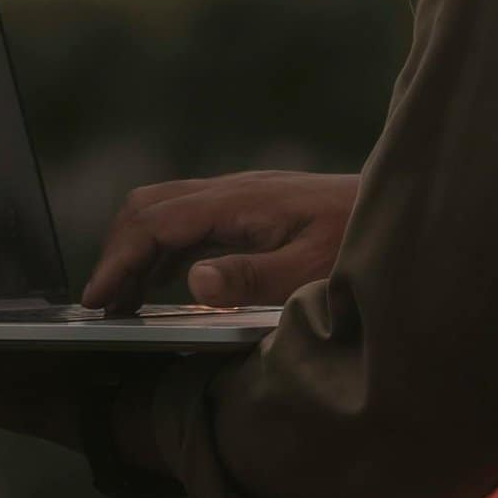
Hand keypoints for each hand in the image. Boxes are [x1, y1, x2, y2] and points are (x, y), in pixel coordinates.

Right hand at [84, 170, 358, 313]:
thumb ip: (252, 277)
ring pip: (165, 210)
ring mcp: (240, 197)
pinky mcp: (249, 208)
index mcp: (240, 202)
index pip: (158, 221)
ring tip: (119, 304)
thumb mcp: (310, 270)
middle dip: (117, 250)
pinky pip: (188, 221)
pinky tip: (160, 286)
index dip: (120, 258)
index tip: (97, 299)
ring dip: (135, 250)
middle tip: (100, 306)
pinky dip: (160, 250)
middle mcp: (233, 191)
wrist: (401, 207)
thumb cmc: (358, 241)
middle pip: (150, 206)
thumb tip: (194, 280)